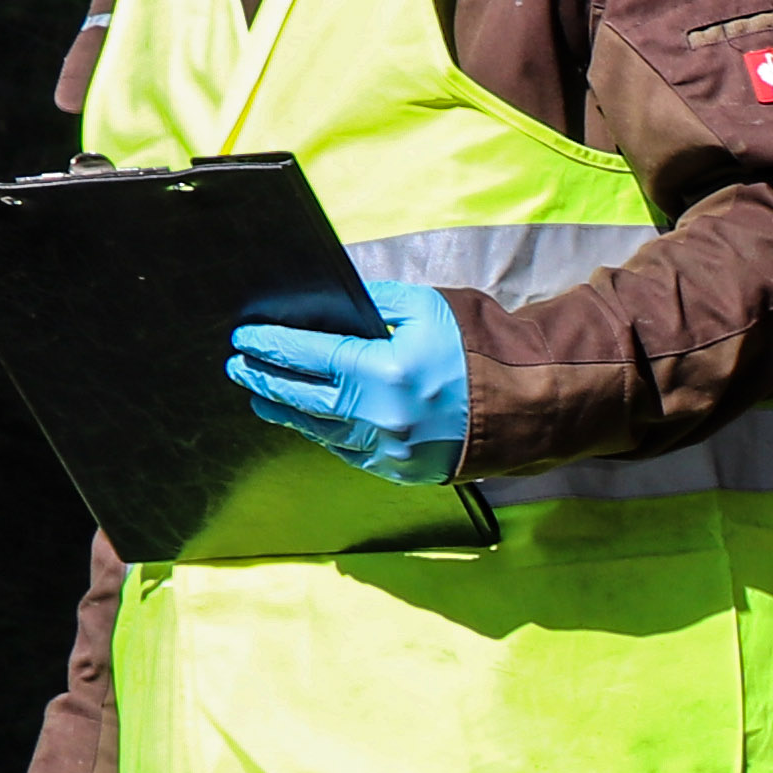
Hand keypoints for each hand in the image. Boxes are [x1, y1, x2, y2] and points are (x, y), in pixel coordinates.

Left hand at [223, 279, 469, 484]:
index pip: (309, 355)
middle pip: (302, 398)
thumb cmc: (482, 348)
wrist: (533, 404)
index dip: (272, 345)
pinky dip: (325, 434)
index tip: (245, 338)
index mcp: (382, 371)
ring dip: (287, 412)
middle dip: (264, 380)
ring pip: (321, 431)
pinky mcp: (400, 471)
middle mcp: (378, 417)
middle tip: (238, 368)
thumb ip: (375, 302)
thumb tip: (333, 301)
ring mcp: (388, 450)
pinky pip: (349, 452)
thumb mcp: (429, 306)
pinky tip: (311, 421)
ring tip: (261, 398)